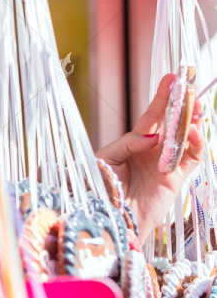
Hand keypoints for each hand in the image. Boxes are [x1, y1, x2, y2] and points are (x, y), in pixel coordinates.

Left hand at [94, 73, 205, 237]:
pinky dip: (196, 143)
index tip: (172, 77)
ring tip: (196, 104)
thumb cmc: (101, 190)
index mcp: (134, 142)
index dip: (162, 97)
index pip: (151, 116)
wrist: (110, 220)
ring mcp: (166, 163)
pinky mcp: (177, 179)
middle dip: (182, 103)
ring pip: (186, 137)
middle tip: (191, 84)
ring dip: (192, 120)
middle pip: (172, 122)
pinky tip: (194, 130)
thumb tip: (151, 138)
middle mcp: (153, 150)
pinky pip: (192, 158)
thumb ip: (125, 143)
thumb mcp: (105, 160)